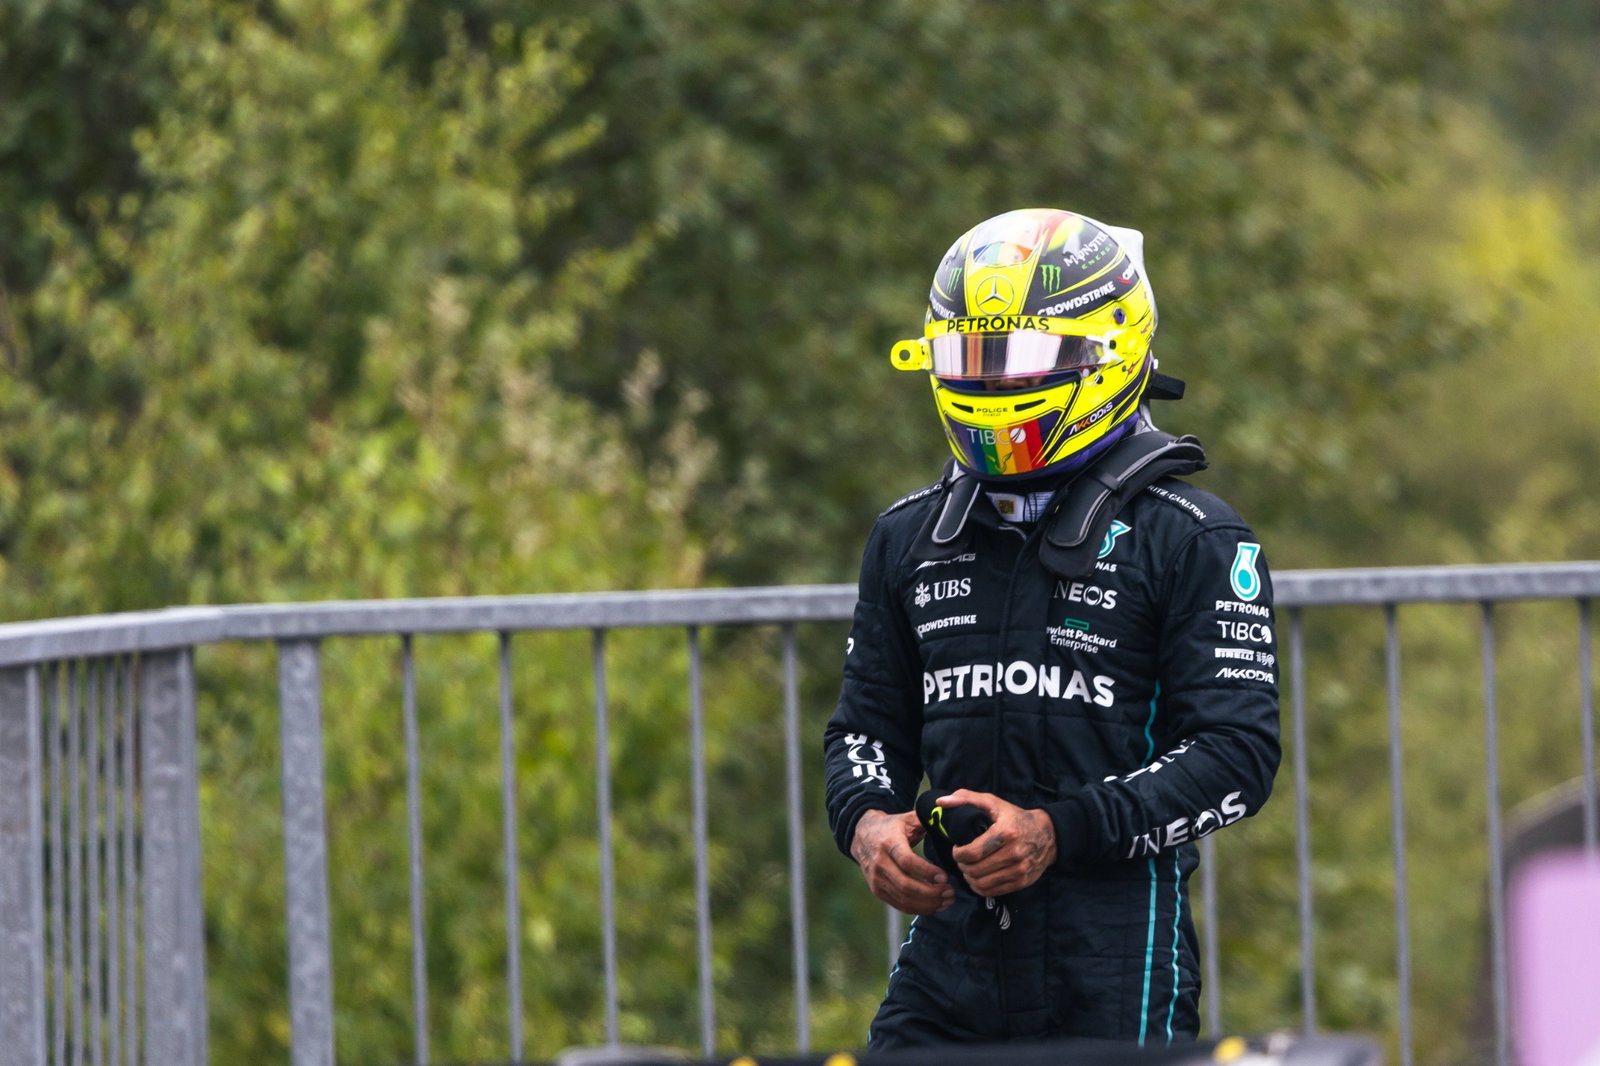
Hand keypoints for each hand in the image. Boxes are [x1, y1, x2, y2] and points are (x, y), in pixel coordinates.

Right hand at [850, 809, 955, 915]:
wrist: (862, 835)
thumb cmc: (891, 827)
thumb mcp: (906, 819)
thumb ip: (926, 820)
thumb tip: (947, 821)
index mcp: (888, 843)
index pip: (907, 862)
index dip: (927, 871)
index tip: (945, 877)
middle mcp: (880, 863)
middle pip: (906, 885)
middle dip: (932, 893)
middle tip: (951, 892)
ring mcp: (876, 879)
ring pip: (904, 899)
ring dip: (928, 904)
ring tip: (947, 900)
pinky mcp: (877, 890)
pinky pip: (899, 905)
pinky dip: (919, 908)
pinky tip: (935, 905)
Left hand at [938, 789, 1056, 897]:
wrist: (1048, 835)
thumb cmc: (1015, 817)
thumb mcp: (993, 802)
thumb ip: (966, 798)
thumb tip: (941, 802)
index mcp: (1005, 832)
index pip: (972, 853)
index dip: (958, 854)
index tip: (957, 848)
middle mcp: (1014, 853)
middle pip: (975, 870)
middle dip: (962, 866)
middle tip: (962, 859)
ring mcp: (1019, 870)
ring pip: (981, 883)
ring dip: (969, 877)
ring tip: (968, 868)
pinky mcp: (1022, 882)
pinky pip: (992, 891)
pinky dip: (980, 887)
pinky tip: (978, 877)